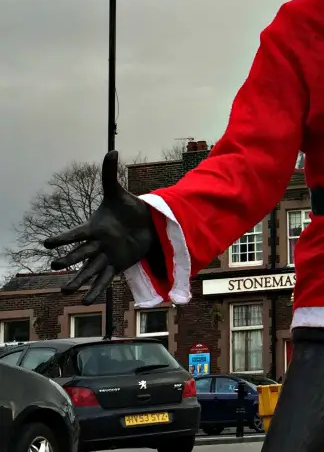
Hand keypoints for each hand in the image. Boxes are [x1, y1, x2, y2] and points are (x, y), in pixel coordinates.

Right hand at [44, 151, 161, 303]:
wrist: (146, 221)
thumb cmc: (129, 207)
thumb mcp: (119, 192)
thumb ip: (110, 174)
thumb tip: (111, 150)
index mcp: (94, 227)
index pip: (76, 234)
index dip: (63, 239)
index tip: (48, 244)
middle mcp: (97, 243)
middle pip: (80, 253)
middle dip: (69, 259)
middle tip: (54, 266)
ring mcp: (106, 256)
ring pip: (89, 270)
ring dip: (78, 280)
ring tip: (64, 291)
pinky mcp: (117, 265)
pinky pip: (104, 279)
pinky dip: (96, 290)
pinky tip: (86, 301)